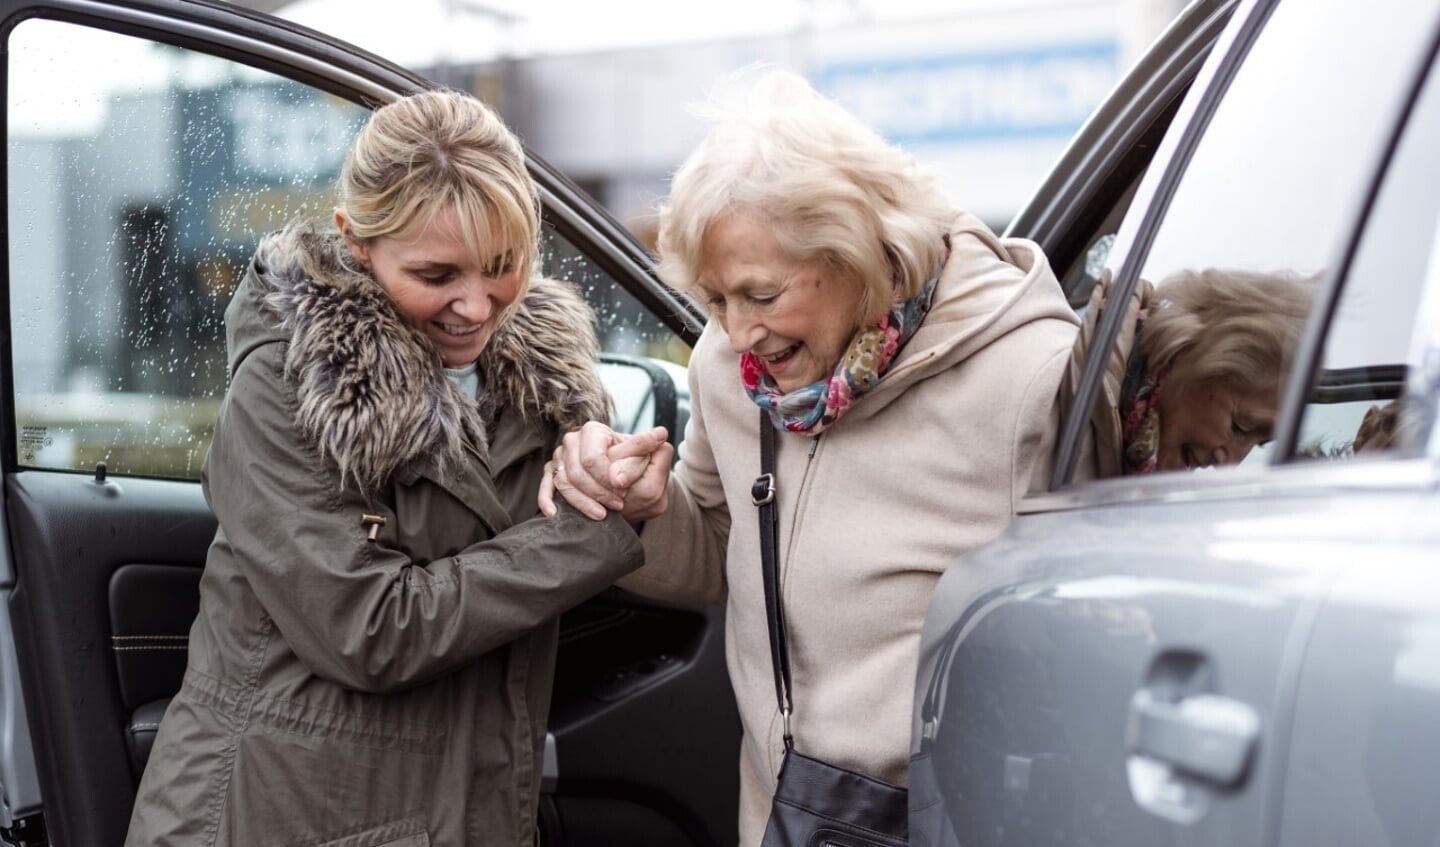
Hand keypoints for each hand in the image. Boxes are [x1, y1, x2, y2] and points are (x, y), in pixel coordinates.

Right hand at [538, 422, 667, 519]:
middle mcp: (572, 442)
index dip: (607, 477)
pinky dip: (547, 500)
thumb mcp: (645, 457)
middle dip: (598, 492)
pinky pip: (544, 488)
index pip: (593, 458)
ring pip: (564, 483)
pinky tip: (554, 513)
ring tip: (603, 514)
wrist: (623, 483)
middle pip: (577, 472)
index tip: (623, 490)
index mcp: (594, 431)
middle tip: (618, 505)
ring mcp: (559, 459)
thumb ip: (648, 449)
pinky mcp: (551, 475)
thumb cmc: (633, 467)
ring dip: (583, 502)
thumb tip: (660, 435)